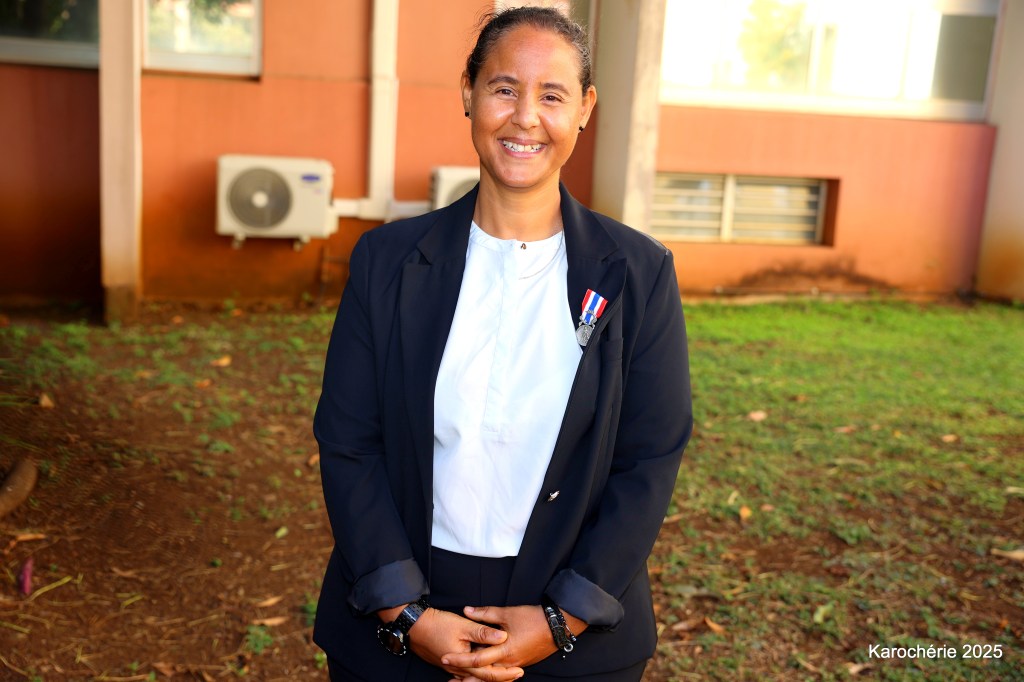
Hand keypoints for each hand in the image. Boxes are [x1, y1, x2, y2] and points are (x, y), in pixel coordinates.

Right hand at [407, 607, 524, 680]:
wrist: (413, 626)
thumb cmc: (437, 624)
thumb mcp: (462, 625)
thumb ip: (483, 632)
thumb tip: (504, 636)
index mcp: (464, 662)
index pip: (489, 674)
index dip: (505, 673)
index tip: (520, 671)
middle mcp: (458, 670)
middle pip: (482, 678)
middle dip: (500, 677)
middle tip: (516, 674)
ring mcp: (451, 668)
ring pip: (474, 676)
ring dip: (489, 675)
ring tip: (504, 672)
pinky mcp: (448, 663)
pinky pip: (466, 672)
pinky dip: (477, 671)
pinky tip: (481, 668)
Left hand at [441, 604, 582, 670]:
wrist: (558, 626)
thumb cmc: (533, 618)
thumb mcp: (507, 613)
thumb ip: (485, 614)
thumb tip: (466, 610)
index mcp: (504, 650)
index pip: (476, 660)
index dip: (459, 660)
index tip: (445, 658)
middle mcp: (509, 663)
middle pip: (483, 676)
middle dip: (465, 678)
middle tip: (449, 680)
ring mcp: (516, 665)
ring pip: (493, 678)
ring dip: (477, 680)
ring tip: (462, 681)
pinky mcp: (520, 664)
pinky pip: (502, 674)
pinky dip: (490, 675)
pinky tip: (482, 674)